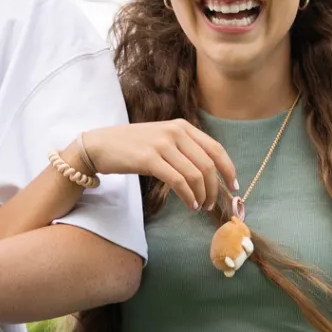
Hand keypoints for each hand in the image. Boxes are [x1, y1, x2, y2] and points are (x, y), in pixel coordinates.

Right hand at [79, 121, 238, 210]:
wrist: (99, 146)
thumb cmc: (131, 147)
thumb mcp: (161, 139)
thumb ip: (183, 149)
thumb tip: (207, 172)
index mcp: (182, 126)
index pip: (215, 148)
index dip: (228, 169)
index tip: (233, 185)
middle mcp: (175, 132)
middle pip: (208, 164)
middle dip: (214, 188)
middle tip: (211, 203)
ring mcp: (162, 144)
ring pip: (195, 174)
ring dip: (202, 195)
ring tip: (199, 206)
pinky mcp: (150, 159)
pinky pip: (178, 181)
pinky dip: (188, 196)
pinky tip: (189, 204)